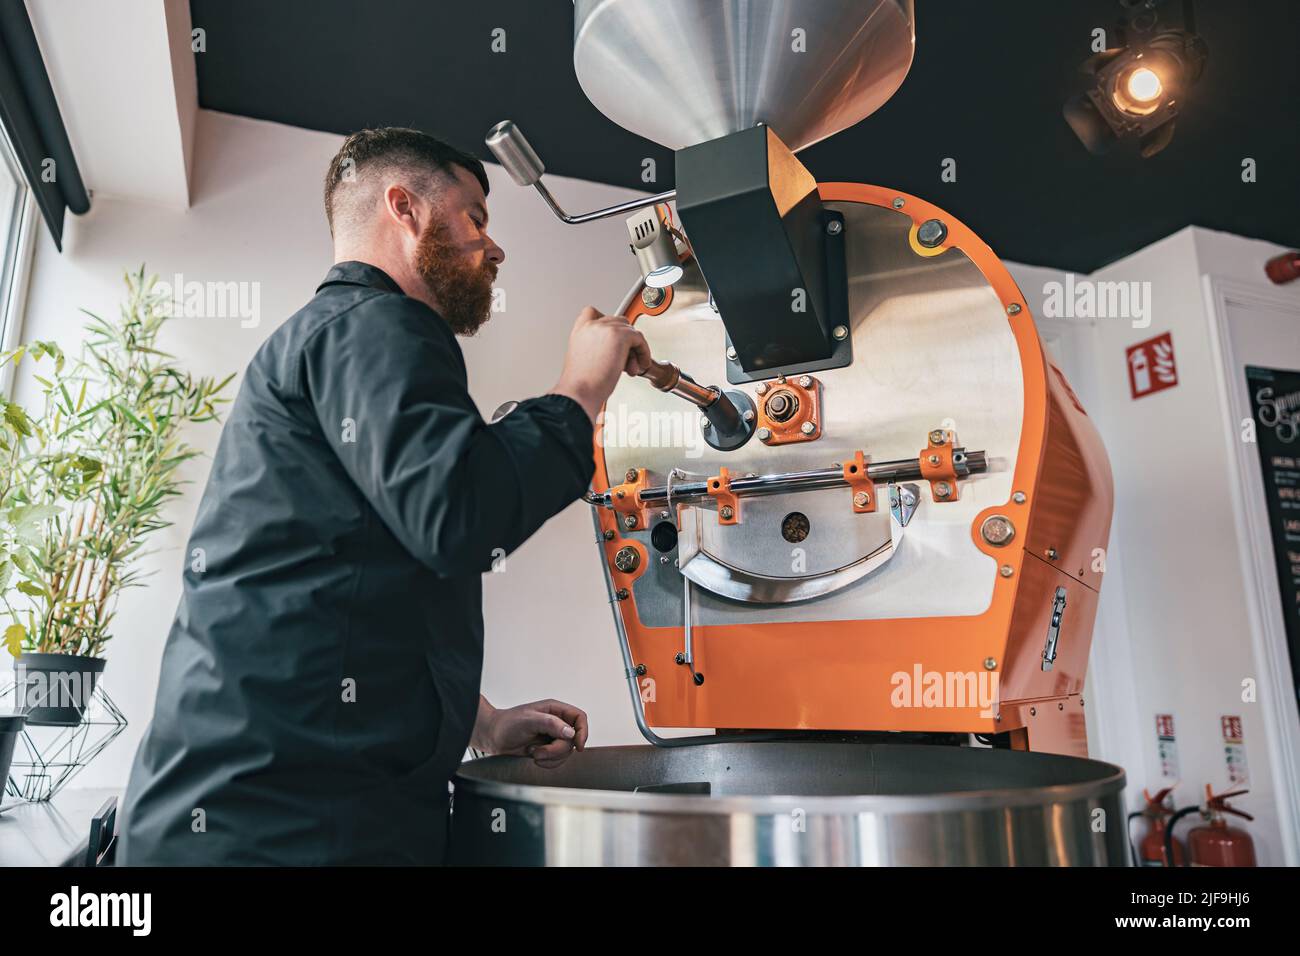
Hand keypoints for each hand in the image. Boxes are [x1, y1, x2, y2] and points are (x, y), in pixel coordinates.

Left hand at [479, 698, 588, 768]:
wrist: (493, 738)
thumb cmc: (507, 724)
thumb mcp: (529, 720)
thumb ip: (551, 724)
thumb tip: (571, 732)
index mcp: (555, 710)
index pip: (579, 718)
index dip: (583, 731)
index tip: (578, 745)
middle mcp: (556, 723)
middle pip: (573, 740)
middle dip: (557, 750)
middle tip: (539, 752)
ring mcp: (552, 737)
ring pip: (566, 752)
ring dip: (550, 757)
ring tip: (533, 753)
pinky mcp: (547, 750)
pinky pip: (557, 760)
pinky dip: (547, 763)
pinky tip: (534, 757)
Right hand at [551, 307, 651, 422]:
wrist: (580, 392)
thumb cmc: (581, 384)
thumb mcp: (584, 359)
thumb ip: (596, 347)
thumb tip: (617, 349)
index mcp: (579, 331)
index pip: (592, 312)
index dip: (606, 323)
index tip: (613, 339)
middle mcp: (591, 326)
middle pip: (617, 322)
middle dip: (624, 342)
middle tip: (625, 362)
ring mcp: (605, 328)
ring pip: (630, 330)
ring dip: (634, 348)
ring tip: (631, 367)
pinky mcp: (620, 335)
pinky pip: (639, 338)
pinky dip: (644, 352)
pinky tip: (640, 366)